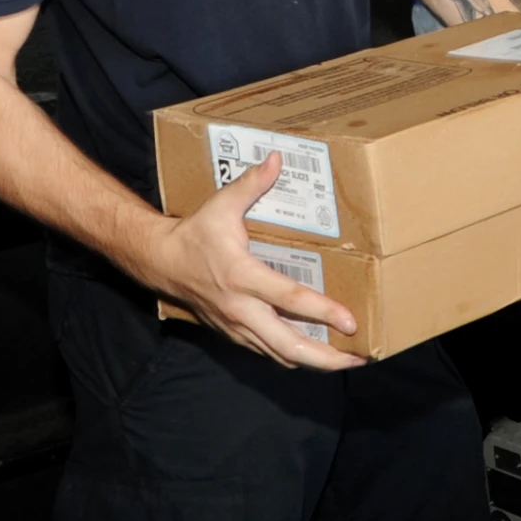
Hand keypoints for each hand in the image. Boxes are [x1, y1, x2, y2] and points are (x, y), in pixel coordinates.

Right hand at [145, 154, 361, 370]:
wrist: (161, 263)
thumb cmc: (195, 234)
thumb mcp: (221, 204)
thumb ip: (251, 184)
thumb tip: (276, 159)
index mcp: (243, 277)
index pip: (290, 298)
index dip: (323, 311)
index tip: (351, 321)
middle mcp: (242, 309)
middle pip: (289, 345)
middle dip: (326, 357)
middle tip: (359, 358)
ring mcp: (237, 327)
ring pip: (280, 355)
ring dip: (314, 361)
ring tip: (347, 359)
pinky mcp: (234, 334)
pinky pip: (268, 352)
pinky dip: (294, 356)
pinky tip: (315, 353)